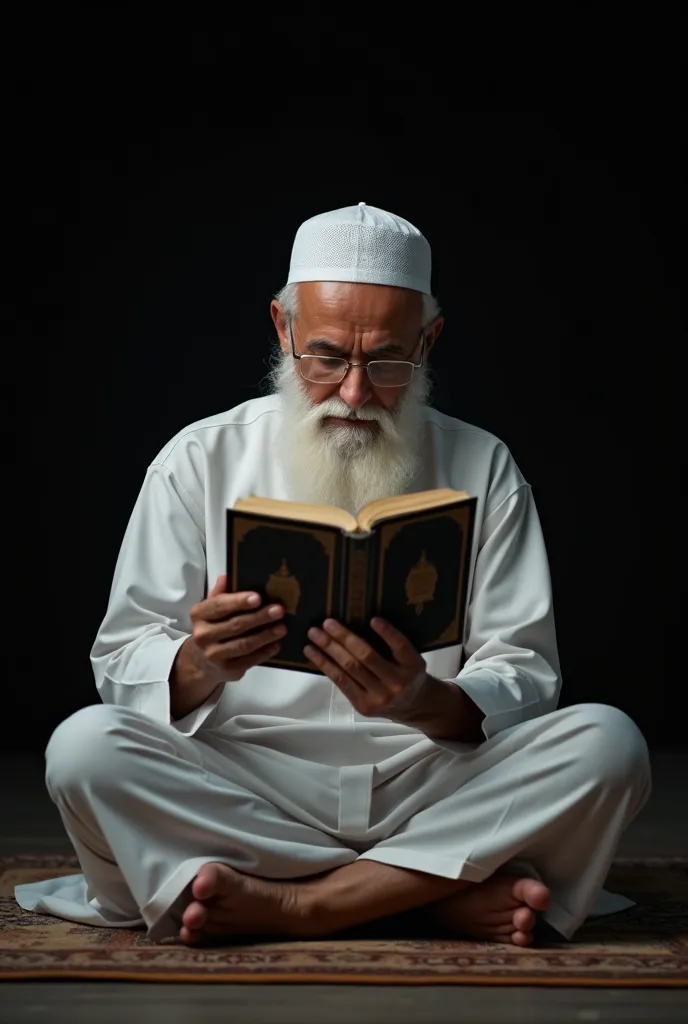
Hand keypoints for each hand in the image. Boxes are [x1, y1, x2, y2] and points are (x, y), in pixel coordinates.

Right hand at [190, 574, 286, 682]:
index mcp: (199, 615)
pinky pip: (249, 660)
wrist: (201, 661)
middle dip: (259, 617)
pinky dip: (265, 652)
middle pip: (235, 625)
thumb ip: (220, 593)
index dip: (239, 601)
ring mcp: (214, 655)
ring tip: (282, 627)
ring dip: (266, 635)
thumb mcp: (211, 609)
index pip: (219, 606)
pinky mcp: (226, 670)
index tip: (258, 597)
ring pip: (244, 644)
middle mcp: (202, 636)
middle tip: (279, 610)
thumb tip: (227, 575)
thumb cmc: (212, 627)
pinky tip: (277, 644)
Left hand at [304, 617, 427, 719]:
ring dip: (329, 650)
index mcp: (412, 666)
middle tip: (327, 623)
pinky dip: (326, 666)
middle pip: (367, 657)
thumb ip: (395, 644)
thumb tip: (363, 621)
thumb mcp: (412, 657)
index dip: (387, 633)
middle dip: (344, 637)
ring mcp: (379, 697)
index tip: (373, 619)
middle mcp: (397, 683)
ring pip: (350, 669)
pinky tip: (314, 653)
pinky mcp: (363, 706)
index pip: (400, 646)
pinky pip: (341, 682)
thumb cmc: (408, 675)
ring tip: (314, 635)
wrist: (413, 707)